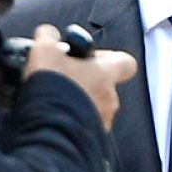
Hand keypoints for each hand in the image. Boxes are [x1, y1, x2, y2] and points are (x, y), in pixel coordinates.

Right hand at [23, 24, 137, 129]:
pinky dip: (73, 121)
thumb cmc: (53, 89)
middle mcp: (110, 99)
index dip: (110, 58)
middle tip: (64, 80)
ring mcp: (103, 120)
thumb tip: (49, 33)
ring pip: (96, 107)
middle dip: (86, 82)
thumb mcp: (45, 50)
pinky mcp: (92, 138)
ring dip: (80, 102)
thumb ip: (49, 37)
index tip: (91, 58)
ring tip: (56, 100)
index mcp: (106, 74)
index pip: (126, 62)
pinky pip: (86, 126)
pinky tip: (55, 117)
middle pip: (106, 86)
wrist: (51, 129)